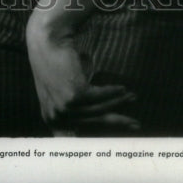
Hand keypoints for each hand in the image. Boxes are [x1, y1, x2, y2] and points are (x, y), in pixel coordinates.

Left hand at [25, 16, 139, 136]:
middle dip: (117, 122)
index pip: (73, 138)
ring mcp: (64, 108)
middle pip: (93, 124)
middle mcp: (56, 117)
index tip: (113, 141)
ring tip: (132, 97)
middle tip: (135, 124)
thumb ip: (72, 106)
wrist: (47, 41)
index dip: (94, 141)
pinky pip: (100, 96)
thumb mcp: (59, 89)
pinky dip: (113, 92)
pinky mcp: (74, 96)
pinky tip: (123, 88)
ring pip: (99, 109)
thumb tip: (95, 115)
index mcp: (51, 119)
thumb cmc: (54, 63)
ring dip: (118, 102)